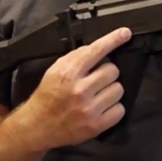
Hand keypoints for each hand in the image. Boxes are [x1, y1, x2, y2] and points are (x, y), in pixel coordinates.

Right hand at [23, 27, 131, 149]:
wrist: (36, 127)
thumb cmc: (47, 95)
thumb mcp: (55, 70)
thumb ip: (76, 58)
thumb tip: (99, 49)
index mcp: (67, 73)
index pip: (95, 51)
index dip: (113, 40)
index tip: (125, 33)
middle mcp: (79, 91)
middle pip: (112, 70)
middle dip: (106, 72)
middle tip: (96, 79)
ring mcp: (89, 110)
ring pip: (119, 89)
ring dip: (111, 89)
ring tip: (98, 94)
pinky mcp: (96, 126)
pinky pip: (120, 109)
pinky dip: (113, 107)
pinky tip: (102, 107)